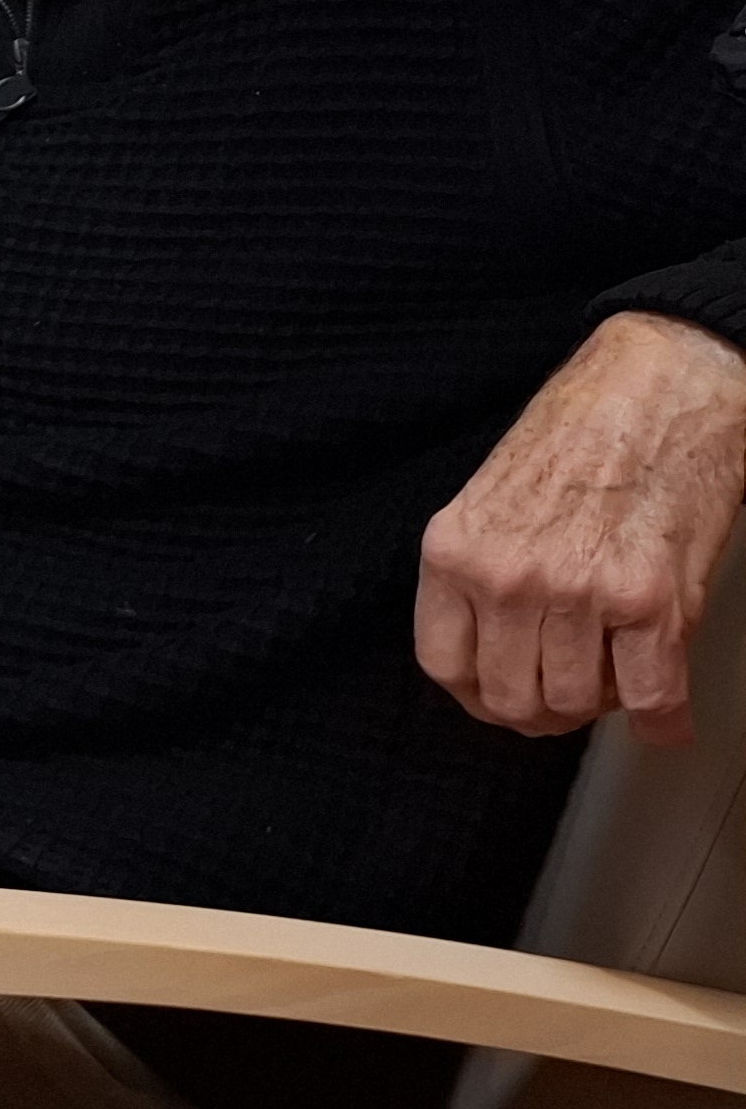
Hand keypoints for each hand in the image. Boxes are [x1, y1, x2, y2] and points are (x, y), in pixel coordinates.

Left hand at [417, 311, 745, 748]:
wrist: (662, 388)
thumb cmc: (582, 435)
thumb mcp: (491, 499)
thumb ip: (481, 574)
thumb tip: (496, 650)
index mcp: (455, 551)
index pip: (444, 665)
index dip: (479, 694)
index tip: (503, 696)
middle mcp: (508, 577)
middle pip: (509, 697)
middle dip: (541, 709)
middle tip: (568, 694)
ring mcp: (578, 592)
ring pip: (575, 704)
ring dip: (600, 705)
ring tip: (615, 677)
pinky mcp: (651, 601)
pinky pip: (650, 697)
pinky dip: (661, 720)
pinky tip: (663, 719)